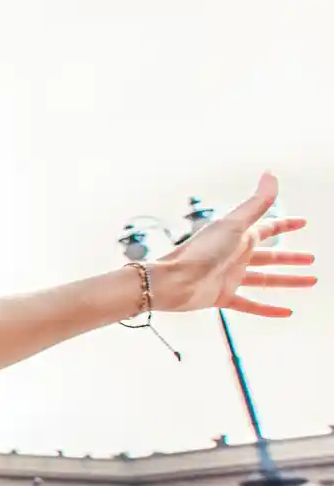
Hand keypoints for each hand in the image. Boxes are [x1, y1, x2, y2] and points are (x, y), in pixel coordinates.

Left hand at [155, 172, 315, 315]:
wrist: (173, 281)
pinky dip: (269, 310)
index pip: (267, 227)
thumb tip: (271, 173)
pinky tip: (287, 312)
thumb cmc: (202, 250)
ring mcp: (229, 277)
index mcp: (238, 236)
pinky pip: (250, 305)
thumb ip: (256, 203)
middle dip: (291, 257)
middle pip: (269, 256)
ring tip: (311, 281)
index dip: (285, 224)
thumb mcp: (235, 225)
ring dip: (288, 281)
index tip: (303, 222)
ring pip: (265, 280)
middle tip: (312, 259)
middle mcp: (235, 256)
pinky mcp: (222, 297)